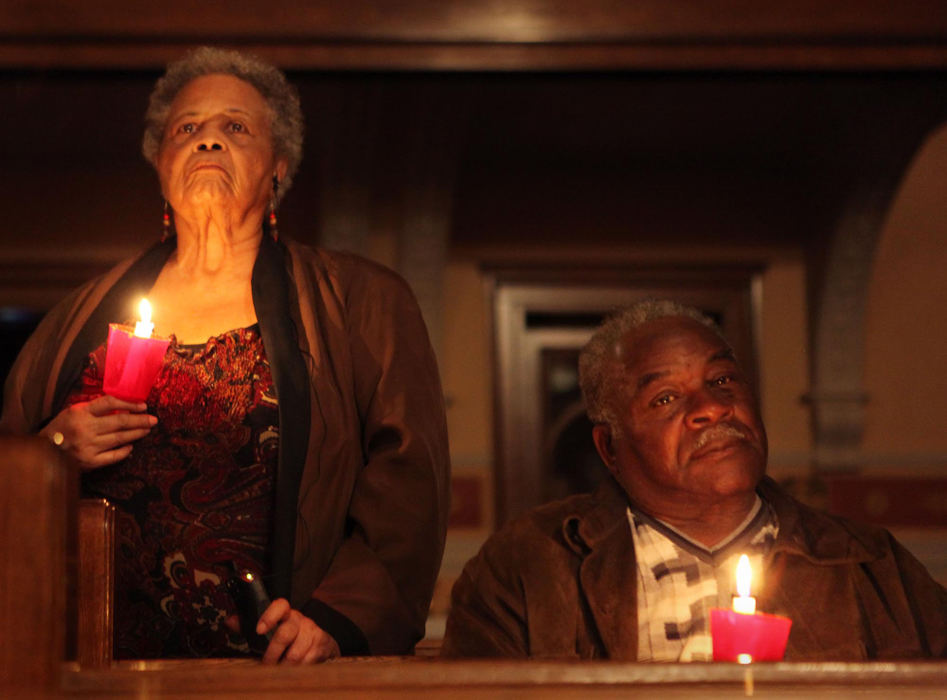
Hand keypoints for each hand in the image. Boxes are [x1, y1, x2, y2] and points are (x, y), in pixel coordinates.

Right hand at [40, 394, 156, 469]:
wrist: (43, 452)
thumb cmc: (61, 428)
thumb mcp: (73, 412)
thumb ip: (94, 408)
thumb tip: (122, 406)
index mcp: (80, 413)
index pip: (110, 403)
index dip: (129, 403)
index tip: (143, 405)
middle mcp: (85, 428)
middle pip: (120, 422)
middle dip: (140, 420)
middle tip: (153, 420)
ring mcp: (88, 446)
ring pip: (120, 438)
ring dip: (137, 434)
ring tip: (147, 430)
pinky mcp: (90, 461)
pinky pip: (114, 456)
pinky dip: (125, 451)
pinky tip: (131, 446)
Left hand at [257, 598, 339, 664]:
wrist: (322, 644)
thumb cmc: (294, 640)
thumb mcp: (279, 633)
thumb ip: (261, 634)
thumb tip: (242, 634)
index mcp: (288, 615)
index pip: (280, 606)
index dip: (269, 617)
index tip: (259, 630)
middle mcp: (301, 620)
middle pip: (284, 635)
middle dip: (272, 654)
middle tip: (267, 665)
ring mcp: (313, 631)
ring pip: (295, 654)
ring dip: (285, 667)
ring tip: (280, 672)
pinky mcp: (323, 643)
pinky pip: (307, 662)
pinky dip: (299, 670)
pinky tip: (296, 670)